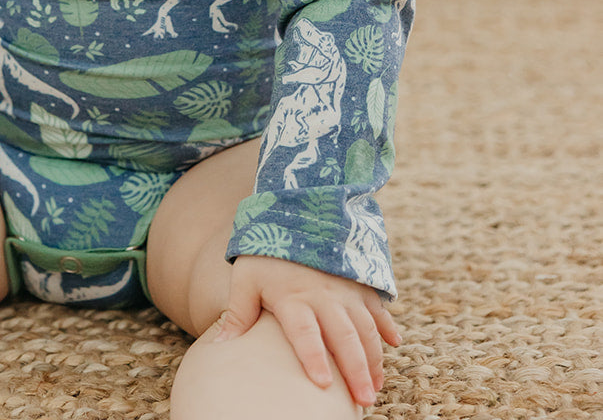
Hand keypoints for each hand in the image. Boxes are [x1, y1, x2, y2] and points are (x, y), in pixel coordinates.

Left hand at [213, 255, 400, 409]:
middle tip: (364, 401)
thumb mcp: (245, 277)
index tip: (322, 384)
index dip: (313, 357)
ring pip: (365, 327)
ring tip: (376, 386)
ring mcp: (344, 289)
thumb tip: (219, 347)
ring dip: (374, 358)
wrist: (293, 213)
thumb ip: (237, 312)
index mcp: (293, 298)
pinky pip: (376, 305)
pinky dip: (387, 324)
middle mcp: (323, 295)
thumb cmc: (265, 253)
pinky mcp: (358, 281)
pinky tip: (394, 342)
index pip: (304, 333)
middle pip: (343, 337)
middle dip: (356, 370)